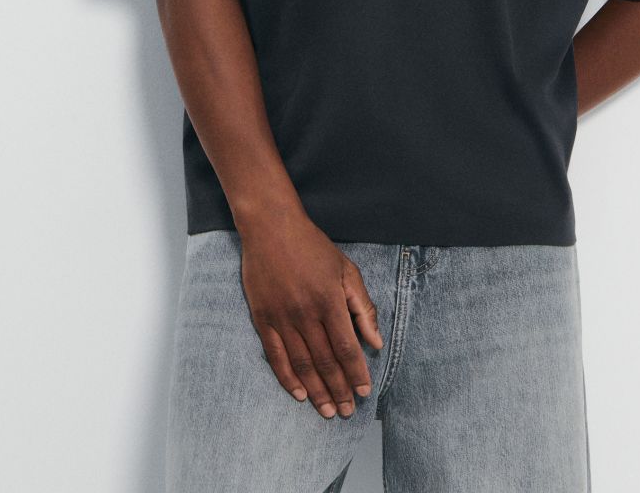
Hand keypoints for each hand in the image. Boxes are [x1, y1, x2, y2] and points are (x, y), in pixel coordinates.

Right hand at [238, 209, 384, 418]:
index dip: (357, 373)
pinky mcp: (263, 319)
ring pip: (302, 364)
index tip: (365, 392)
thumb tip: (376, 341)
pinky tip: (300, 394)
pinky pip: (276, 357)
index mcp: (329, 300)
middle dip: (339, 390)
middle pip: (325, 361)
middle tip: (348, 411)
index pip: (346, 348)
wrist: (271, 228)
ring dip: (317, 391)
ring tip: (328, 411)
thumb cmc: (313, 247)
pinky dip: (288, 379)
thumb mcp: (346, 270)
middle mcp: (305, 313)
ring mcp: (282, 318)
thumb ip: (363, 306)